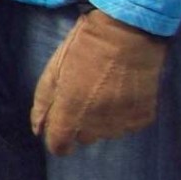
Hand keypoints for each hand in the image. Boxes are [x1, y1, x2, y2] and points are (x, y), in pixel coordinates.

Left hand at [31, 9, 168, 155]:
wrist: (127, 33)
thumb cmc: (83, 48)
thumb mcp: (53, 72)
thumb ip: (43, 104)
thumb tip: (37, 130)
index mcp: (71, 111)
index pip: (59, 146)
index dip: (57, 140)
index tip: (59, 130)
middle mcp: (97, 123)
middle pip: (83, 138)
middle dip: (79, 124)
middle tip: (84, 97)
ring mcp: (122, 121)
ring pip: (106, 133)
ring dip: (101, 120)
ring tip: (104, 92)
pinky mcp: (143, 116)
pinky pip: (127, 125)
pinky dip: (123, 115)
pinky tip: (121, 94)